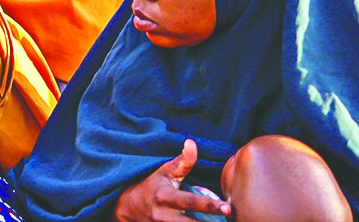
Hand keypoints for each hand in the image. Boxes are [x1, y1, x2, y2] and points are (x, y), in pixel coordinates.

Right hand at [114, 140, 229, 221]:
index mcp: (164, 197)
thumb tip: (192, 143)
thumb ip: (182, 162)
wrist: (127, 206)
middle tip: (231, 219)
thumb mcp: (163, 172)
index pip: (190, 201)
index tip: (227, 208)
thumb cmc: (151, 185)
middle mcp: (163, 215)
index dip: (210, 206)